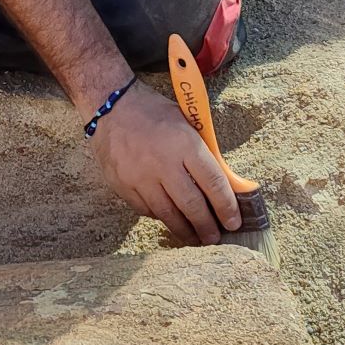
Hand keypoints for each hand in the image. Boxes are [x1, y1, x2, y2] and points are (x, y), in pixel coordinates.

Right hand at [87, 83, 239, 242]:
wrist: (110, 105)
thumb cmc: (153, 112)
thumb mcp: (185, 123)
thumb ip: (202, 153)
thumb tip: (223, 184)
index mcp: (185, 144)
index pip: (213, 183)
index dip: (227, 206)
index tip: (234, 222)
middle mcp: (163, 163)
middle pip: (192, 205)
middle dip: (207, 226)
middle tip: (215, 238)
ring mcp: (140, 176)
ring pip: (168, 214)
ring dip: (185, 230)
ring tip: (195, 239)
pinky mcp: (122, 185)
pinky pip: (145, 210)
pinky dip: (160, 217)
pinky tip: (169, 219)